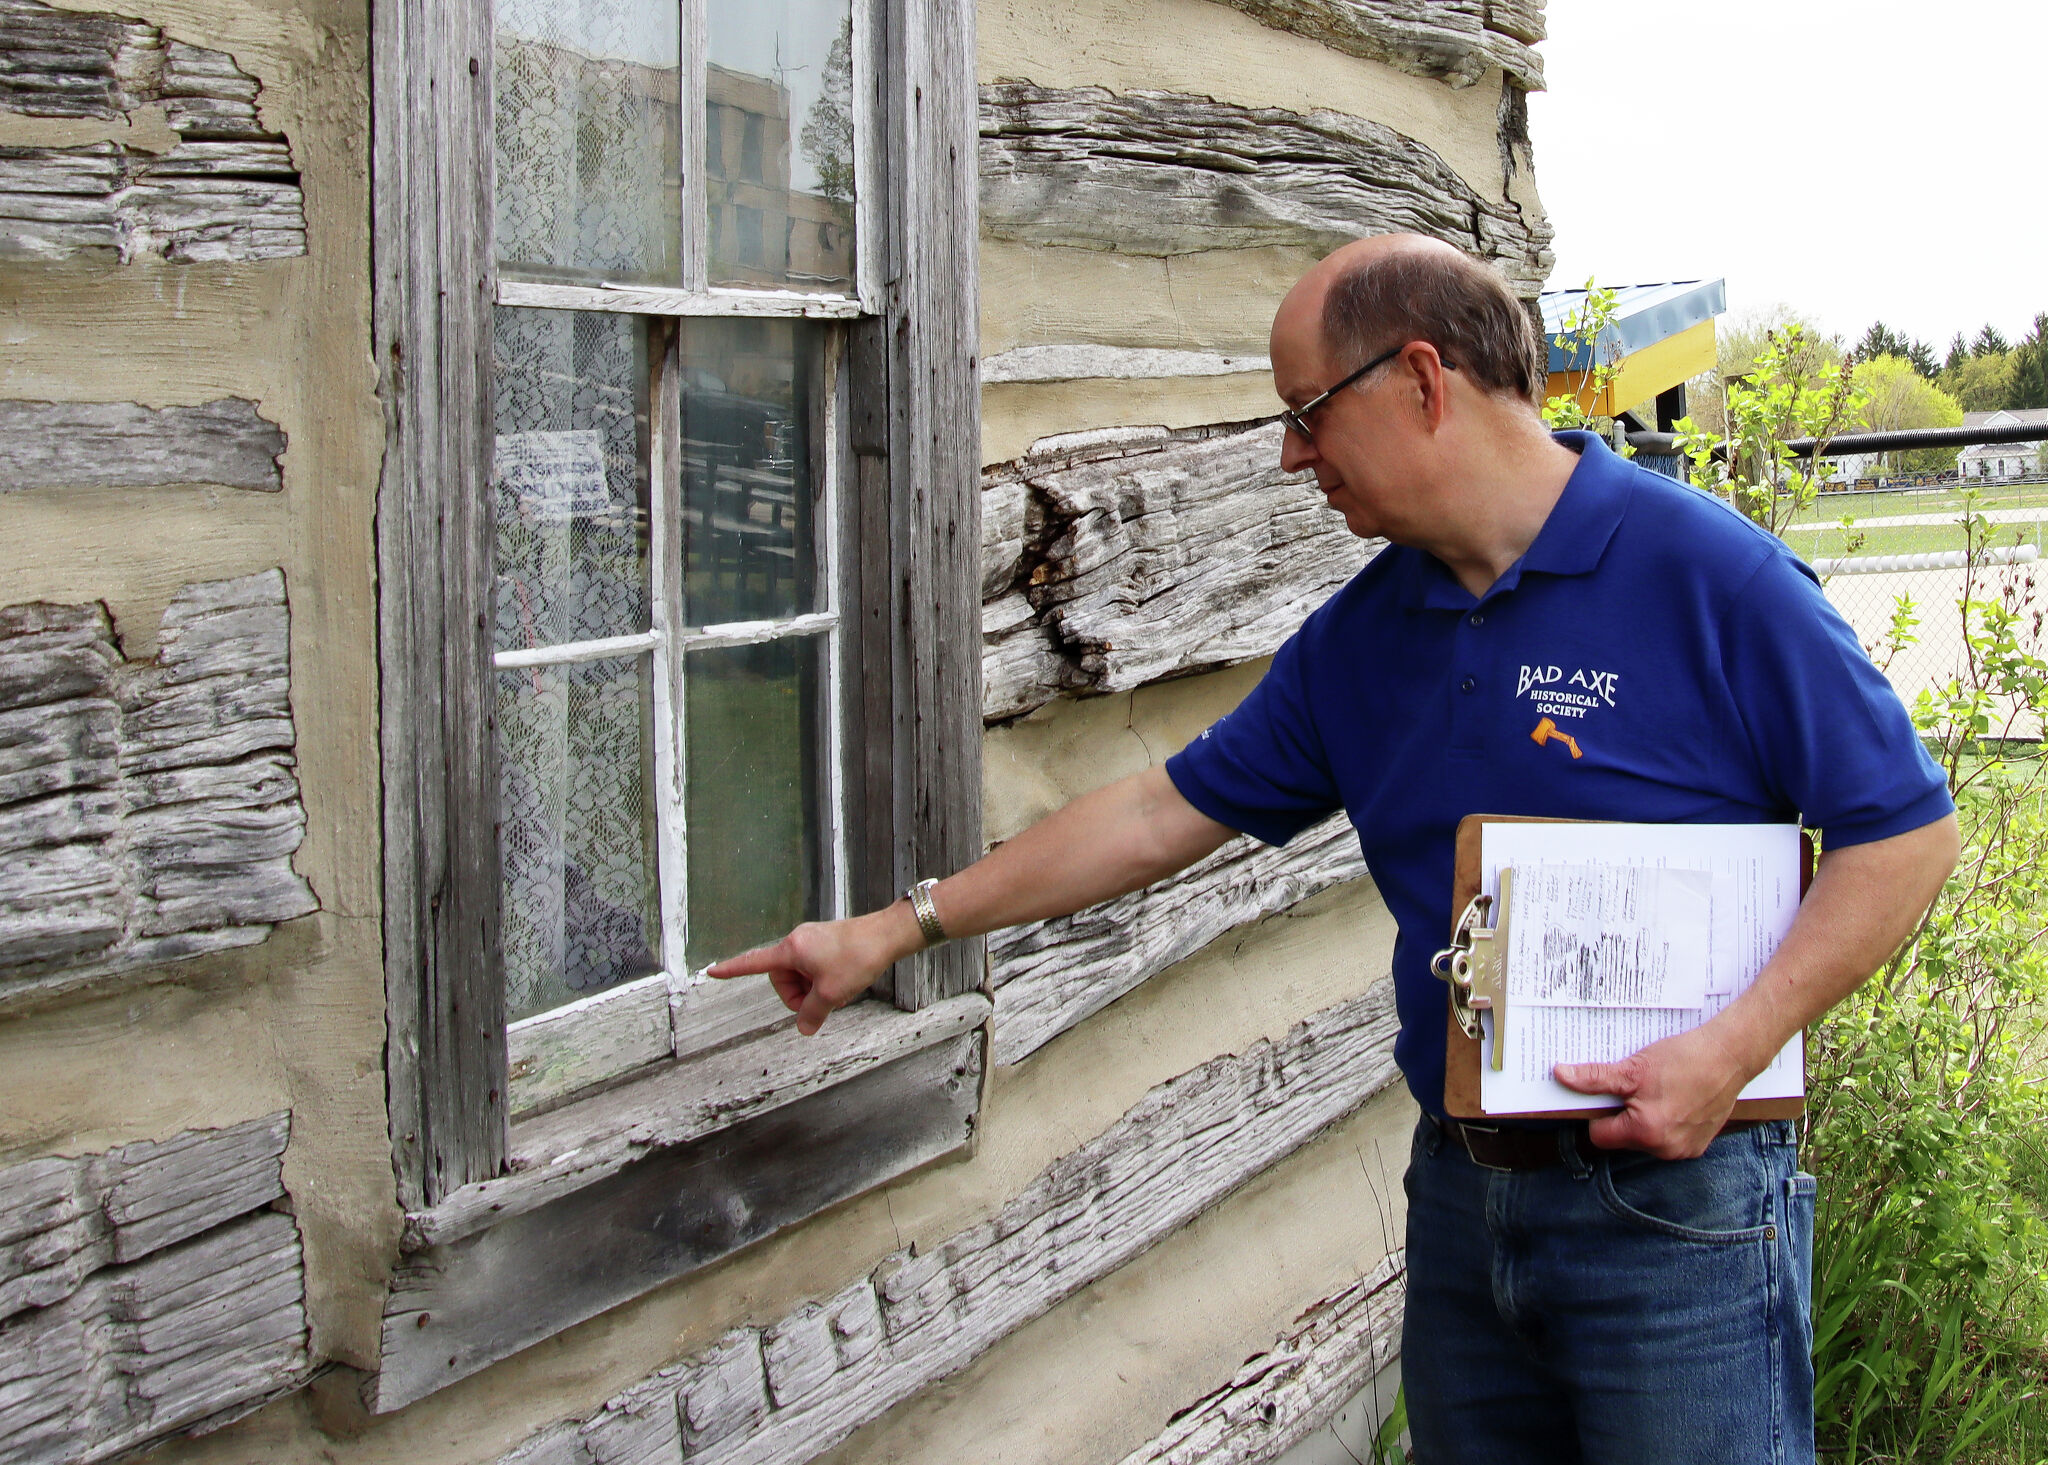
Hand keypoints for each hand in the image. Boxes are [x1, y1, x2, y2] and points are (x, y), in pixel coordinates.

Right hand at [704, 905, 918, 1035]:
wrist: (887, 936)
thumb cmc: (858, 957)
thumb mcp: (831, 994)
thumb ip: (812, 1014)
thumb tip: (804, 1028)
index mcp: (791, 949)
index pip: (753, 963)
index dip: (731, 970)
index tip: (712, 971)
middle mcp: (797, 941)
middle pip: (782, 978)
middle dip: (798, 995)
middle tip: (822, 1001)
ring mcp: (812, 941)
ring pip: (800, 976)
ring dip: (813, 990)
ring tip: (837, 991)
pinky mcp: (826, 943)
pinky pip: (814, 969)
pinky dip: (822, 982)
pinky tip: (842, 984)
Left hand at [1553, 1022, 1754, 1158]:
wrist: (1730, 1057)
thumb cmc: (1683, 1060)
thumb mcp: (1633, 1068)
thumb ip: (1595, 1078)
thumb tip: (1562, 1076)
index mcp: (1645, 1134)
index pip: (1599, 1135)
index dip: (1597, 1112)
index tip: (1605, 1094)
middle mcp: (1665, 1150)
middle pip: (1623, 1138)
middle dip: (1621, 1114)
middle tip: (1632, 1087)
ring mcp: (1685, 1150)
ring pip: (1645, 1138)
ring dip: (1643, 1118)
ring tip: (1654, 1091)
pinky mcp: (1699, 1144)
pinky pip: (1668, 1138)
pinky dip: (1665, 1122)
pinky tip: (1672, 1099)